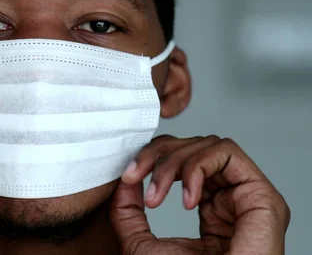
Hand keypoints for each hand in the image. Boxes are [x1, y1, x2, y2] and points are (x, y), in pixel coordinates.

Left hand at [109, 135, 289, 254]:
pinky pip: (227, 154)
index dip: (151, 159)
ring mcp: (247, 196)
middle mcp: (231, 198)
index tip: (127, 178)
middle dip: (157, 156)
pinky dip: (196, 168)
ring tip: (157, 197)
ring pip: (208, 145)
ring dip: (173, 163)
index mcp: (210, 207)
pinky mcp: (262, 197)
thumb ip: (129, 212)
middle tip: (135, 178)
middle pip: (194, 146)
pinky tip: (186, 200)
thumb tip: (124, 180)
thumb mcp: (140, 243)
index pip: (183, 160)